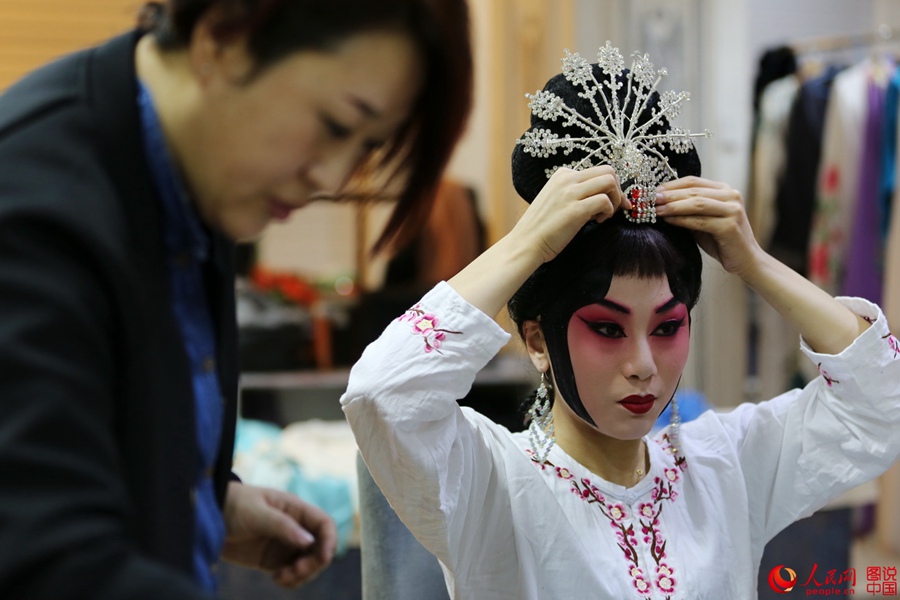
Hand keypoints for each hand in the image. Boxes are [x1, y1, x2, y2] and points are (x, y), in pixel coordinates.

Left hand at [221, 482, 337, 587]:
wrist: (209, 517)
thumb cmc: (234, 506)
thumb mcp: (257, 513)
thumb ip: (282, 526)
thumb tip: (309, 541)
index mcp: (295, 510)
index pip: (324, 524)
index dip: (330, 540)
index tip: (323, 558)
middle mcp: (295, 528)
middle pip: (320, 548)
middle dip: (313, 563)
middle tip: (294, 571)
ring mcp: (285, 545)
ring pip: (308, 564)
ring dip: (302, 575)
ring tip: (281, 577)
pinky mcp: (273, 560)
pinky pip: (292, 574)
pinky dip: (291, 581)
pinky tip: (276, 579)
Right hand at [511, 165, 625, 264]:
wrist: (526, 243)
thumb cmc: (542, 226)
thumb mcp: (556, 199)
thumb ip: (575, 192)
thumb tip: (603, 194)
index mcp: (563, 174)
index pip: (598, 171)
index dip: (610, 187)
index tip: (611, 203)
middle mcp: (567, 179)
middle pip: (608, 171)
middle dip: (618, 190)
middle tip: (614, 208)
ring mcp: (570, 193)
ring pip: (610, 182)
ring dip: (615, 199)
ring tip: (604, 215)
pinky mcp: (575, 210)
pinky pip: (605, 201)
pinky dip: (608, 212)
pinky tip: (597, 222)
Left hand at [654, 177, 763, 277]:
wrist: (746, 260)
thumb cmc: (721, 241)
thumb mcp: (703, 221)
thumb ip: (688, 210)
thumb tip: (659, 204)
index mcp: (724, 190)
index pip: (693, 181)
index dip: (671, 185)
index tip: (652, 191)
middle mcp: (731, 195)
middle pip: (693, 191)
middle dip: (669, 194)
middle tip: (649, 199)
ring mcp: (732, 210)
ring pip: (697, 203)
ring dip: (673, 206)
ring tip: (655, 209)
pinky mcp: (730, 225)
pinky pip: (700, 220)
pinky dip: (681, 220)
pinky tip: (668, 220)